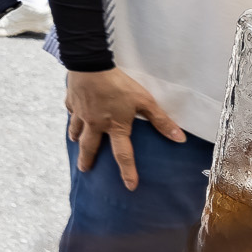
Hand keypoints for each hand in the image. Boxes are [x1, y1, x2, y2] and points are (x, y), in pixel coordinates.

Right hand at [67, 67, 185, 190]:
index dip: (128, 171)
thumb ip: (160, 120)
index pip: (123, 154)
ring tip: (75, 143)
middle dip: (87, 160)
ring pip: (76, 130)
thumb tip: (180, 138)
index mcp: (114, 126)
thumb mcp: (144, 100)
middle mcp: (95, 124)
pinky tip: (73, 114)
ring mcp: (81, 113)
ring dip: (76, 139)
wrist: (90, 65)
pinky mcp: (72, 100)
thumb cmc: (118, 84)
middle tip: (85, 169)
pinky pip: (71, 112)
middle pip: (90, 147)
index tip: (130, 186)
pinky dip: (72, 115)